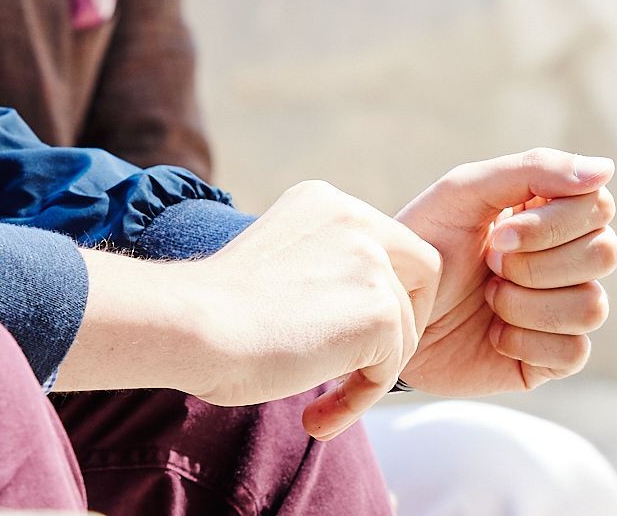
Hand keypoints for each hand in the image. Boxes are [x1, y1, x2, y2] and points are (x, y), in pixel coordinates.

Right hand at [74, 181, 436, 433]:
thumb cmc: (214, 312)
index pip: (391, 245)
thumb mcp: (278, 262)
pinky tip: (316, 415)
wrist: (193, 326)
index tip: (346, 333)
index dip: (385, 292)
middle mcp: (355, 218)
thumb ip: (323, 267)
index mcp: (325, 201)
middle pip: (423, 275)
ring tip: (316, 404)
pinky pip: (390, 371)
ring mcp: (372, 263)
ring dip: (367, 374)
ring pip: (405, 332)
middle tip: (362, 365)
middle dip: (401, 324)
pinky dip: (357, 400)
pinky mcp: (382, 311)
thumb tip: (360, 309)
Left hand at [379, 150, 616, 411]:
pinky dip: (524, 340)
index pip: (597, 206)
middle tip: (488, 264)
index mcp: (548, 213)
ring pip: (592, 306)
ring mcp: (562, 309)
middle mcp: (565, 259)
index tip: (498, 232)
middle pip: (604, 254)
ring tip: (486, 299)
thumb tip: (606, 168)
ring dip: (525, 302)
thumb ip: (532, 170)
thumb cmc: (423, 244)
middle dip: (535, 263)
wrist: (390, 311)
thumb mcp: (464, 193)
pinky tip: (493, 334)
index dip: (552, 223)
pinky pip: (574, 351)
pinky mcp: (552, 357)